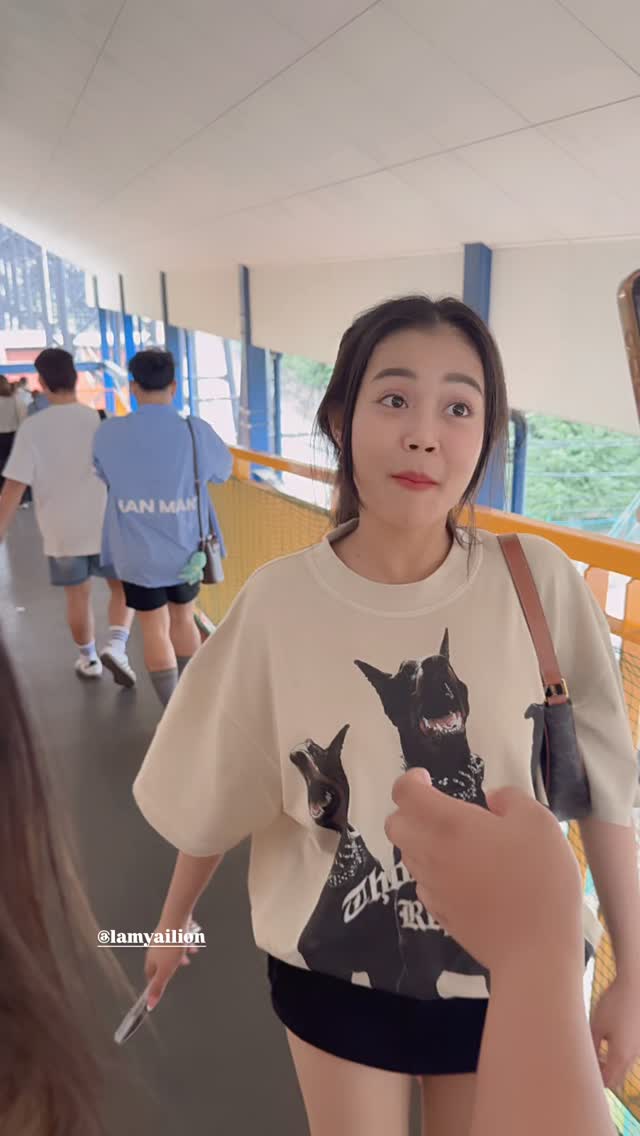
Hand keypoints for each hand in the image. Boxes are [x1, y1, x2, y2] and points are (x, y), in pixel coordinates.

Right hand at [144, 917, 201, 1010]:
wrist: (176, 919)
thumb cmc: (172, 945)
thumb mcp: (166, 971)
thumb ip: (158, 987)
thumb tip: (150, 1005)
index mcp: (150, 959)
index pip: (150, 975)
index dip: (156, 982)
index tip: (161, 986)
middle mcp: (154, 948)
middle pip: (161, 961)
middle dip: (172, 965)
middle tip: (182, 967)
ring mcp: (162, 937)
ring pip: (171, 950)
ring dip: (180, 954)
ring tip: (189, 954)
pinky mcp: (170, 928)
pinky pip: (177, 939)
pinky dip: (184, 943)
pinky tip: (192, 943)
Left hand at [385, 769, 583, 970]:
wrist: (535, 951)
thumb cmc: (539, 879)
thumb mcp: (538, 823)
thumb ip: (510, 800)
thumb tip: (491, 799)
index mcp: (448, 823)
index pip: (405, 794)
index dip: (409, 779)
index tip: (427, 778)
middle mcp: (430, 853)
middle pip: (394, 825)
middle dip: (407, 811)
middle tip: (438, 811)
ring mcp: (432, 887)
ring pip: (407, 855)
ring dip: (420, 842)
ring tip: (456, 843)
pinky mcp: (440, 914)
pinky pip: (423, 883)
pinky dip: (433, 872)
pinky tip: (462, 876)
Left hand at [591, 977, 639, 1090]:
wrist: (635, 986)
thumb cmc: (613, 1004)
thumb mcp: (596, 1025)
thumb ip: (592, 1047)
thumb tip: (585, 1061)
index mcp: (620, 1056)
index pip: (608, 1082)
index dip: (594, 1080)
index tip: (582, 1068)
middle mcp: (633, 1056)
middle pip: (617, 1077)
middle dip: (602, 1074)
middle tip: (588, 1060)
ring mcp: (638, 1048)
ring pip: (623, 1066)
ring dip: (610, 1063)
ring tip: (596, 1047)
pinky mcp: (639, 1039)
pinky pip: (628, 1055)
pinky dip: (617, 1054)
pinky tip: (607, 1038)